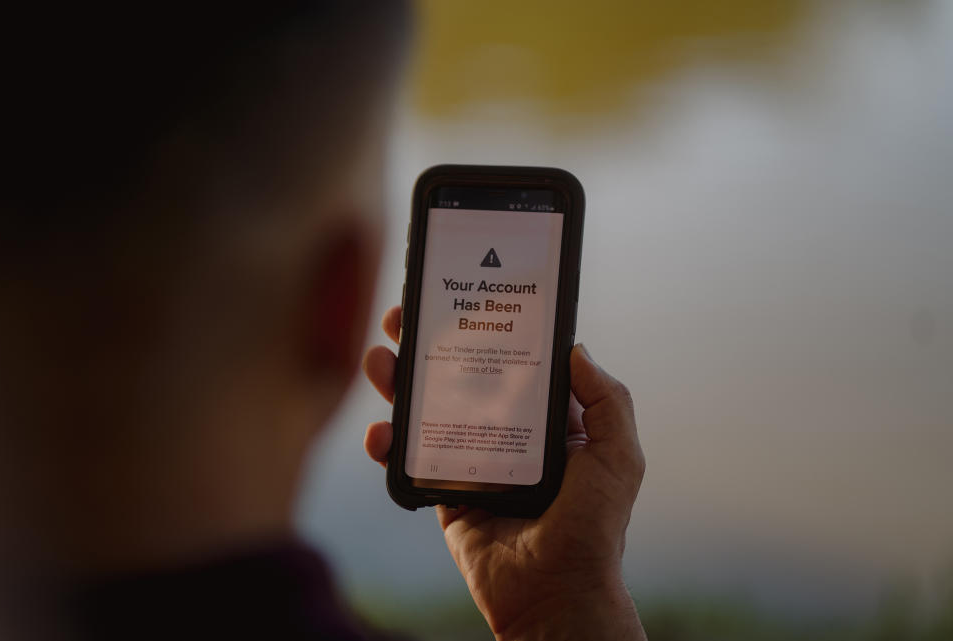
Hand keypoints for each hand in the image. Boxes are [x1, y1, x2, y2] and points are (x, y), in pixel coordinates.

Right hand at [362, 306, 646, 640]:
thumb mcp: (617, 453)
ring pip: (428, 412)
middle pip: (460, 379)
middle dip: (428, 347)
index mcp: (547, 422)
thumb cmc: (594, 525)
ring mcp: (473, 462)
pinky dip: (388, 445)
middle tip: (401, 320)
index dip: (486, 331)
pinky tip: (380, 433)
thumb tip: (575, 347)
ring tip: (380, 362)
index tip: (460, 302)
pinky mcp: (446, 494)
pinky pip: (411, 462)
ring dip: (399, 384)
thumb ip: (606, 398)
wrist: (555, 593)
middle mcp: (507, 435)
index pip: (511, 363)